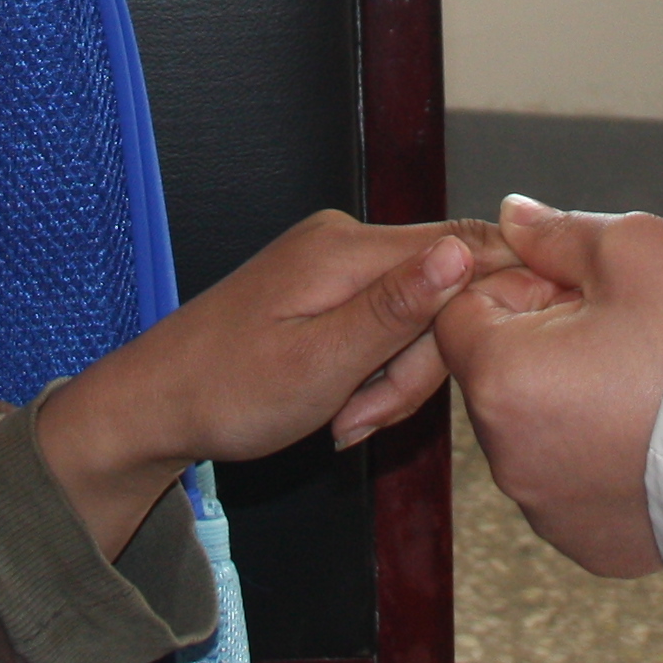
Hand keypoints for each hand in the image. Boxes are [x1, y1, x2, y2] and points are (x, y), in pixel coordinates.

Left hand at [30, 212, 510, 555]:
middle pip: (440, 294)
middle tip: (361, 420)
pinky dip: (369, 374)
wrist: (153, 406)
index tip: (509, 350)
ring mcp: (334, 266)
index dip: (498, 295)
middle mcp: (344, 242)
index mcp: (347, 249)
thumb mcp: (320, 364)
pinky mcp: (325, 291)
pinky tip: (336, 405)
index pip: (464, 247)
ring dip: (390, 381)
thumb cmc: (226, 393)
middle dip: (417, 367)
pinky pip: (381, 328)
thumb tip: (465, 252)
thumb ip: (397, 309)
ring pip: (413, 320)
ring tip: (340, 420)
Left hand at [432, 197, 662, 578]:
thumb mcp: (636, 249)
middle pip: (500, 374)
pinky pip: (575, 484)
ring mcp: (550, 509)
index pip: (462, 312)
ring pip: (538, 431)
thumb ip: (556, 233)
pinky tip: (659, 434)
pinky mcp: (591, 542)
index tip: (583, 288)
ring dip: (575, 401)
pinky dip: (604, 457)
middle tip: (629, 330)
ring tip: (653, 384)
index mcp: (504, 379)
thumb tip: (514, 219)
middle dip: (548, 343)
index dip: (522, 285)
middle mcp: (511, 458)